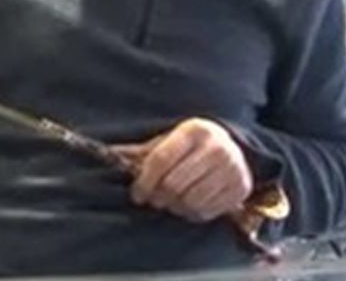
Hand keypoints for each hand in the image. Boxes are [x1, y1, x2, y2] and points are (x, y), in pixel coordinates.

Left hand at [113, 118, 253, 223]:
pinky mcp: (241, 187)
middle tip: (154, 199)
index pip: (160, 160)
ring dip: (175, 207)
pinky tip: (189, 205)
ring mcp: (232, 167)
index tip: (137, 194)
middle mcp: (217, 146)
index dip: (144, 181)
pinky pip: (207, 212)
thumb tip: (105, 154)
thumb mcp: (167, 142)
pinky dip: (192, 214)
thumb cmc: (190, 148)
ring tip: (172, 201)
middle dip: (158, 196)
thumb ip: (139, 152)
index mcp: (194, 130)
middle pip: (173, 184)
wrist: (233, 150)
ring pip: (189, 201)